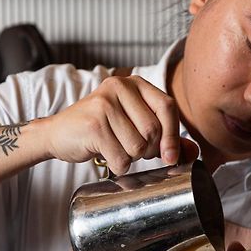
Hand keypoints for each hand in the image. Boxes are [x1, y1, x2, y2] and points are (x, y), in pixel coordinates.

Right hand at [45, 75, 194, 174]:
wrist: (57, 134)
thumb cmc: (98, 130)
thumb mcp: (131, 126)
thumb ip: (163, 136)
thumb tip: (194, 152)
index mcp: (133, 84)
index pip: (167, 107)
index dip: (173, 135)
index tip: (170, 157)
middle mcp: (119, 87)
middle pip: (153, 130)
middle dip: (146, 150)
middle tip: (130, 149)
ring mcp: (105, 105)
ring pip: (138, 147)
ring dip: (130, 159)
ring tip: (114, 148)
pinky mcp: (94, 125)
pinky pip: (120, 158)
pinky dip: (116, 166)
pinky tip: (104, 156)